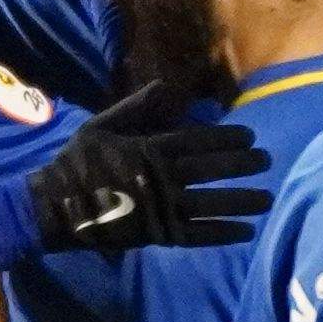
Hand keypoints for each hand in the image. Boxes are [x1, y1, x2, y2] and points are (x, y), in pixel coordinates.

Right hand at [26, 87, 268, 250]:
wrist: (55, 208)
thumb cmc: (78, 163)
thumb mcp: (101, 125)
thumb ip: (135, 107)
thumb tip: (165, 86)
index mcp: (149, 149)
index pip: (198, 141)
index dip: (228, 138)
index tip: (250, 136)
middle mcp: (161, 178)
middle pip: (212, 170)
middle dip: (243, 164)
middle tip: (267, 161)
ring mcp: (161, 208)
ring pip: (211, 203)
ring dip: (242, 200)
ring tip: (267, 198)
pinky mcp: (158, 235)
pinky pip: (197, 235)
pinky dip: (223, 233)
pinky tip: (246, 231)